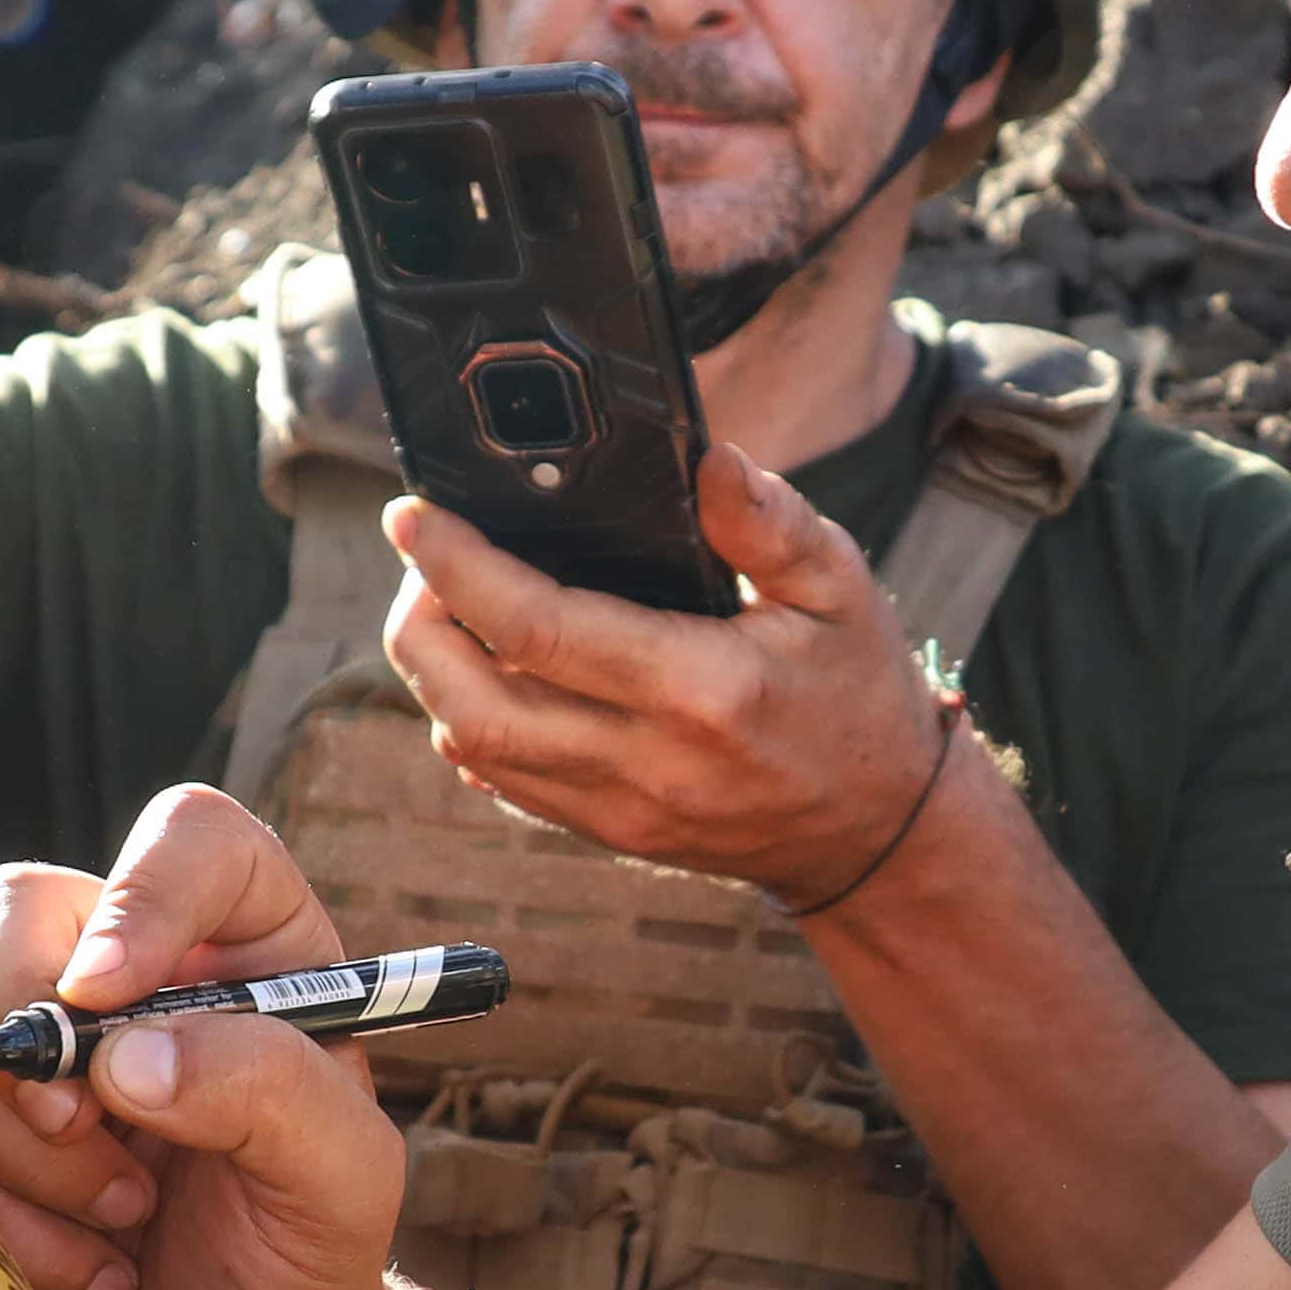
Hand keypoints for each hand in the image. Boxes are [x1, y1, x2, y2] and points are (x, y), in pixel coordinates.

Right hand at [0, 786, 405, 1289]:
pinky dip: (7, 1221)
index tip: (104, 993)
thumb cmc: (304, 1263)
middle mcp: (132, 980)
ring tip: (127, 1223)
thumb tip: (126, 1054)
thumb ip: (268, 1093)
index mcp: (247, 951)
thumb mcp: (339, 1181)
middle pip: (15, 908)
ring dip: (32, 1152)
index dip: (140, 893)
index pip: (190, 840)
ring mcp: (38, 1056)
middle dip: (24, 1023)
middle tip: (82, 1127)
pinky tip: (90, 1271)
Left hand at [382, 449, 953, 909]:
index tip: (413, 515)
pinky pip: (502, 782)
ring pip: (472, 748)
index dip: (457, 566)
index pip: (537, 628)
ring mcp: (620, 810)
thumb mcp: (840, 588)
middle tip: (423, 560)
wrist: (877, 829)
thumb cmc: (856, 693)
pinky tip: (483, 670)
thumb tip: (705, 456)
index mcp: (701, 689)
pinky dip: (467, 722)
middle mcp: (647, 760)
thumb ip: (769, 520)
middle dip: (418, 623)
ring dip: (432, 673)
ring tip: (444, 603)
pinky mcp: (607, 833)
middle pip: (472, 704)